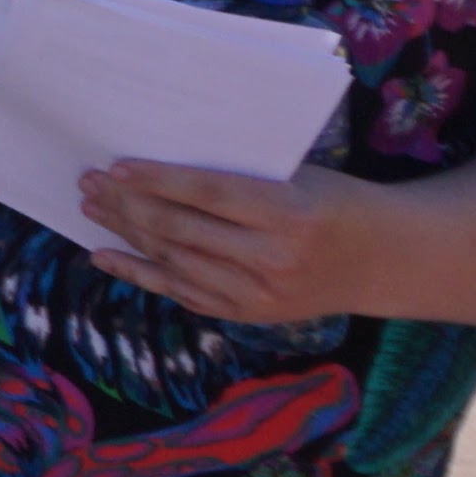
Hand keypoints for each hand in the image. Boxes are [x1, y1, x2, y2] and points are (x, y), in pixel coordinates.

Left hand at [71, 159, 392, 322]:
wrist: (386, 261)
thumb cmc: (337, 202)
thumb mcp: (300, 178)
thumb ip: (241, 177)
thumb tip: (162, 161)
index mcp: (290, 215)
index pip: (209, 195)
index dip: (158, 181)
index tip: (116, 166)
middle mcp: (273, 259)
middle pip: (183, 230)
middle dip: (129, 205)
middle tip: (89, 182)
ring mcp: (260, 295)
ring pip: (175, 261)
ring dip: (127, 234)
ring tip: (92, 207)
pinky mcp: (249, 315)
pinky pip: (183, 293)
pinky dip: (140, 273)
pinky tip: (105, 254)